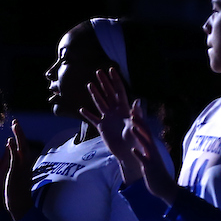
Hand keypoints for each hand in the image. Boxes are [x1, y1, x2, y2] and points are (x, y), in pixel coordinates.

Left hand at [4, 119, 34, 220]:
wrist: (20, 207)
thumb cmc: (19, 194)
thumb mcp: (19, 178)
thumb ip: (19, 168)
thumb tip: (19, 162)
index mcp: (24, 164)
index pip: (23, 147)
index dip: (20, 137)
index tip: (16, 127)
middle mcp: (24, 164)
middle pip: (23, 144)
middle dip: (20, 132)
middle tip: (16, 122)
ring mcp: (21, 168)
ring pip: (21, 148)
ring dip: (18, 135)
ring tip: (15, 124)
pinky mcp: (15, 172)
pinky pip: (14, 158)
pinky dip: (13, 149)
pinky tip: (9, 140)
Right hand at [80, 67, 141, 182]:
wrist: (128, 152)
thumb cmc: (135, 139)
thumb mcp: (136, 125)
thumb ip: (136, 113)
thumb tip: (138, 100)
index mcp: (124, 109)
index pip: (119, 91)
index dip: (116, 80)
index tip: (112, 69)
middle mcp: (115, 111)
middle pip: (108, 94)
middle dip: (103, 82)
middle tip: (98, 71)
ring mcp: (108, 119)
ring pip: (100, 103)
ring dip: (95, 94)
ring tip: (89, 84)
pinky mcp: (102, 128)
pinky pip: (93, 119)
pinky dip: (87, 114)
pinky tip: (82, 109)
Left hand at [129, 100, 179, 204]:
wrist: (166, 188)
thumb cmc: (156, 174)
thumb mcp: (150, 159)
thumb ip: (146, 150)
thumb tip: (141, 143)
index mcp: (152, 148)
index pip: (146, 132)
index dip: (140, 121)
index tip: (133, 111)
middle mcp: (153, 151)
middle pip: (146, 134)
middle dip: (139, 123)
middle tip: (132, 112)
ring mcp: (152, 159)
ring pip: (145, 145)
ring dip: (139, 136)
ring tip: (132, 128)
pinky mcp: (150, 168)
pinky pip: (144, 161)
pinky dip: (139, 155)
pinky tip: (133, 150)